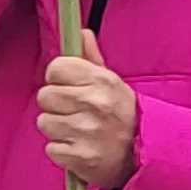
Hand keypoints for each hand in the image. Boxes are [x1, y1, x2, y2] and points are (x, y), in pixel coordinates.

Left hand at [36, 55, 139, 189]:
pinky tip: (79, 148)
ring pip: (44, 122)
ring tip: (77, 131)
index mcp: (102, 80)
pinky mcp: (80, 157)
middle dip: (55, 105)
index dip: (57, 78)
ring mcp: (86, 131)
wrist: (146, 154)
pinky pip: (50, 149)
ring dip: (57, 129)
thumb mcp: (112, 83)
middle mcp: (94, 103)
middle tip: (74, 112)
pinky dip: (61, 151)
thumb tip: (80, 32)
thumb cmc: (123, 115)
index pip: (56, 68)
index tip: (67, 87)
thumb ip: (91, 59)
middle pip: (44, 96)